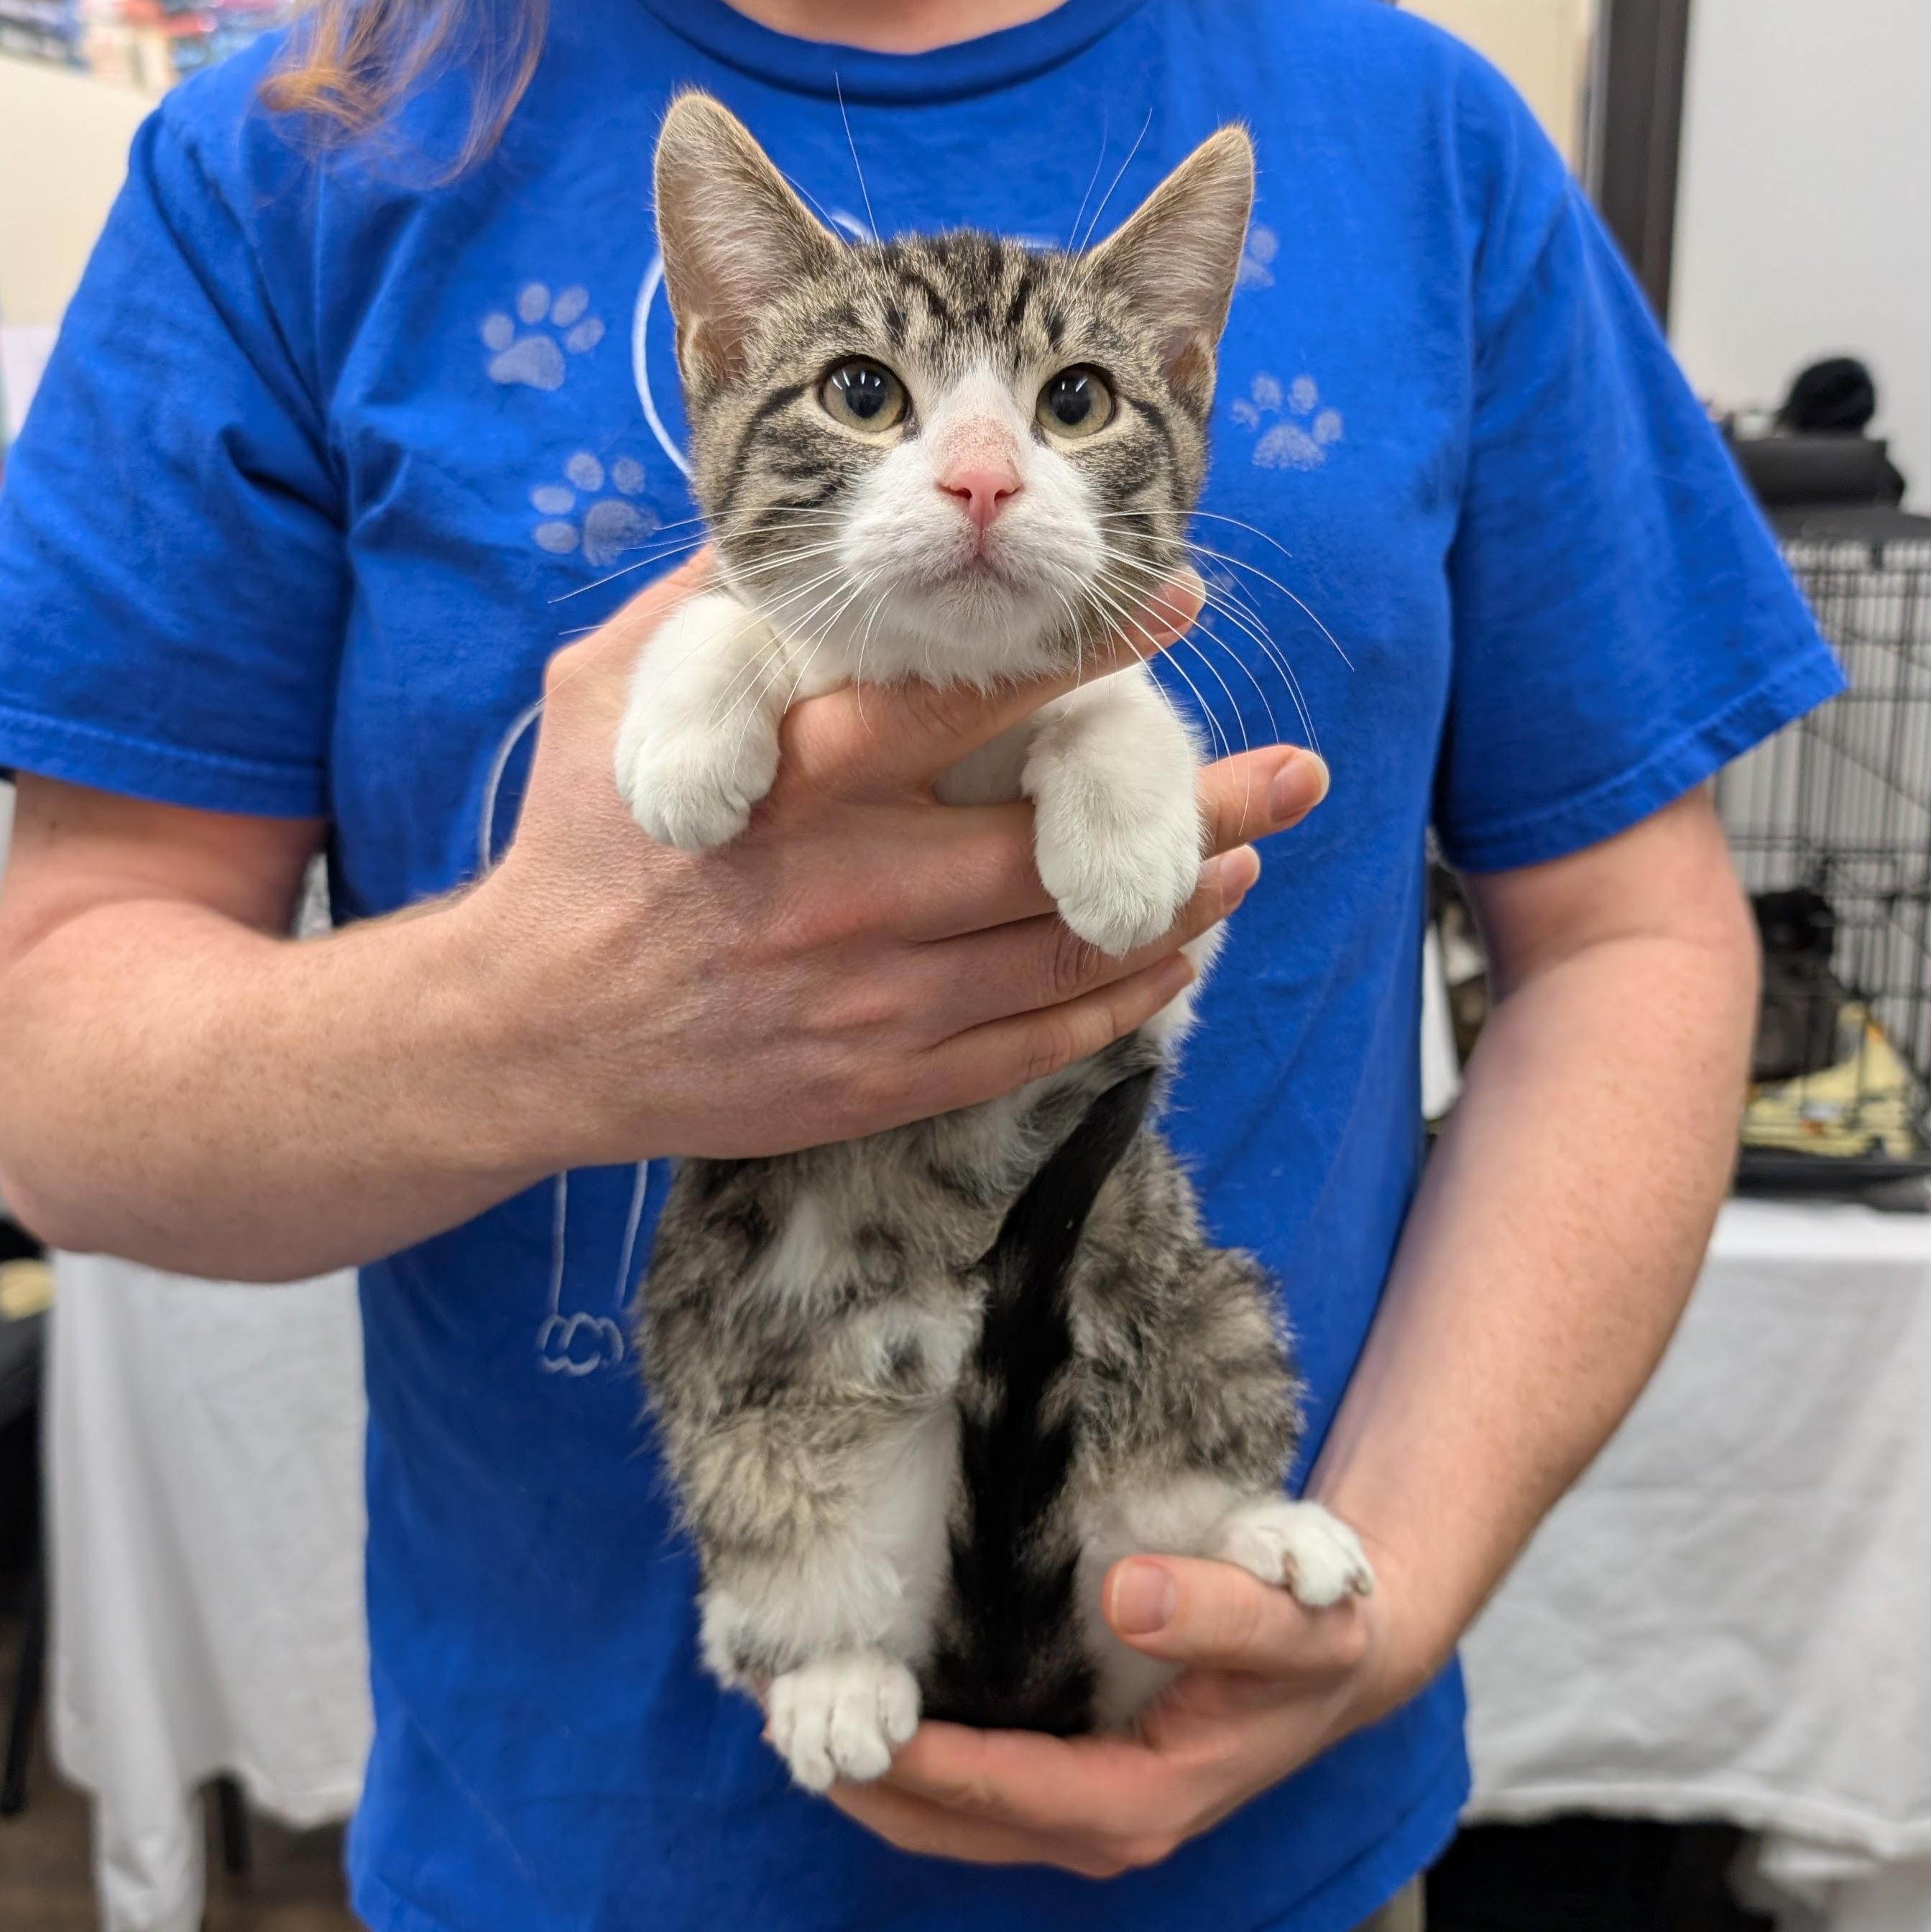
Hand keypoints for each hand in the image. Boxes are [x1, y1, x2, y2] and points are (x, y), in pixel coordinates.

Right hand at [462, 552, 1330, 1165]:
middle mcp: (854, 893)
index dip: (1091, 653)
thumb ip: (714, 611)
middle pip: (1062, 845)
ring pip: (1068, 949)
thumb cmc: (579, 848)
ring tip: (1250, 856)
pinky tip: (1170, 958)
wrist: (529, 1033)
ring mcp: (875, 1001)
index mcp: (799, 781)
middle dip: (1198, 806)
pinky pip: (1034, 1043)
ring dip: (1178, 901)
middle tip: (1299, 772)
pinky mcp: (880, 1081)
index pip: (973, 702)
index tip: (1179, 612)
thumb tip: (791, 528)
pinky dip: (1116, 999)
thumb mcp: (613, 696)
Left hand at [827, 1540, 1431, 1878]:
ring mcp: (1082, 1809)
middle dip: (868, 1775)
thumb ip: (1219, 1610)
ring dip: (873, 1772)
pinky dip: (908, 1759)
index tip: (855, 1714)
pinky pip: (970, 1788)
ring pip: (950, 1818)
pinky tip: (866, 1701)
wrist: (1333, 1662)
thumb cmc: (1313, 1638)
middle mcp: (1103, 1823)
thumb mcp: (1294, 1617)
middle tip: (781, 1714)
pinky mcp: (1071, 1780)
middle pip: (955, 1823)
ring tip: (792, 1709)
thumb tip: (1127, 1593)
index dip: (926, 1759)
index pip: (1009, 1789)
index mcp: (1146, 1800)